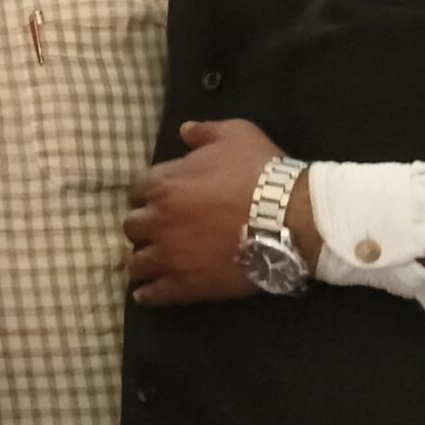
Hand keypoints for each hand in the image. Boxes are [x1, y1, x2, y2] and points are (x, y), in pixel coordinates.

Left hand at [124, 119, 285, 305]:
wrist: (291, 218)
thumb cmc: (262, 174)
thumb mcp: (236, 134)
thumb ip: (204, 132)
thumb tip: (184, 130)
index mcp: (163, 184)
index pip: (137, 190)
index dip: (148, 194)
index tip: (160, 199)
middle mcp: (158, 220)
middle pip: (132, 226)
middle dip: (144, 227)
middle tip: (161, 230)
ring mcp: (169, 255)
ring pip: (137, 262)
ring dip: (143, 260)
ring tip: (153, 263)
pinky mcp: (186, 284)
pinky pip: (154, 294)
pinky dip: (148, 294)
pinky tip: (148, 294)